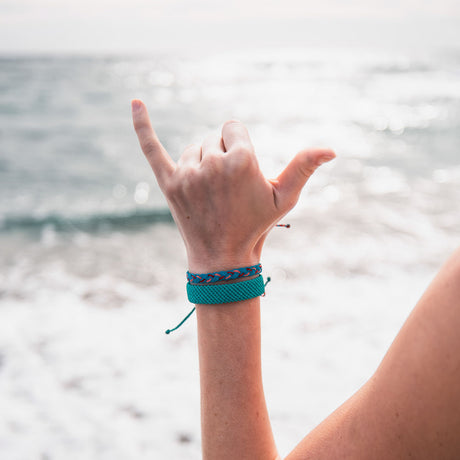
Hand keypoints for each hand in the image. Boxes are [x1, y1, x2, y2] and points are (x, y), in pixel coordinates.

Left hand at [131, 99, 334, 272]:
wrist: (223, 257)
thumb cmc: (257, 225)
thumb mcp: (285, 198)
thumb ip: (304, 167)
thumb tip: (331, 148)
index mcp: (241, 160)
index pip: (233, 126)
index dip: (241, 147)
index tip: (242, 172)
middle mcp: (211, 163)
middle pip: (214, 135)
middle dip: (223, 153)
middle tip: (228, 188)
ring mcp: (187, 174)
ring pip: (193, 147)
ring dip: (203, 161)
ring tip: (212, 191)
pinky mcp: (168, 183)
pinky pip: (151, 148)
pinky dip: (142, 126)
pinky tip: (136, 102)